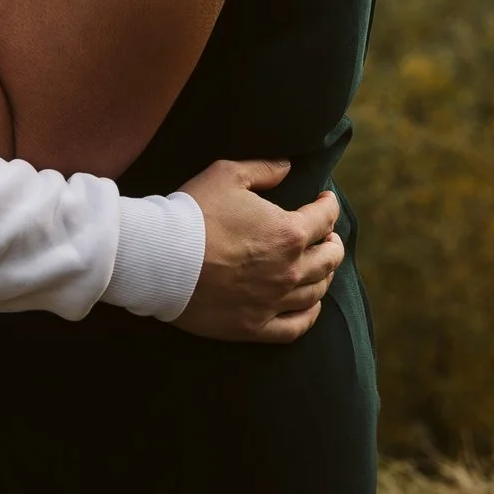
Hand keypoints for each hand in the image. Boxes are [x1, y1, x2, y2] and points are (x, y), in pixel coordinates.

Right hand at [170, 159, 343, 343]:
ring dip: (325, 276)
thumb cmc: (194, 212)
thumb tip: (286, 167)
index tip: (325, 200)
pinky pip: (296, 327)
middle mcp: (290, 270)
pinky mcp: (255, 326)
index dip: (328, 205)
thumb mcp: (227, 175)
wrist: (161, 258)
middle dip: (332, 242)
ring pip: (316, 292)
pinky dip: (309, 315)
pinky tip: (310, 306)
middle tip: (328, 236)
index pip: (325, 218)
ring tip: (321, 268)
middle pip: (329, 259)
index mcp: (289, 232)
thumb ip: (263, 169)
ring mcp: (274, 301)